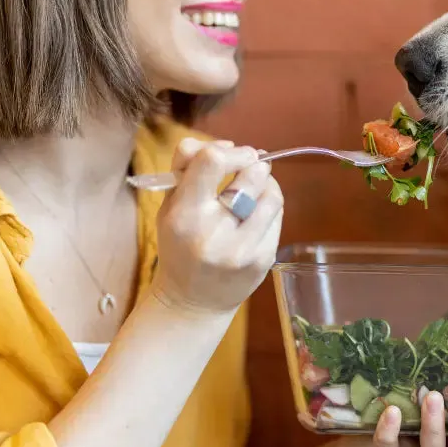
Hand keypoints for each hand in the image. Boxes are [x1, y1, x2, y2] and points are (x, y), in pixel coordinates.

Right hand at [150, 139, 283, 315]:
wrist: (192, 302)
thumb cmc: (180, 245)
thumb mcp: (170, 206)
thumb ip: (188, 167)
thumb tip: (229, 144)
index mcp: (184, 215)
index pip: (212, 161)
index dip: (229, 150)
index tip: (232, 153)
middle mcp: (215, 232)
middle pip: (251, 174)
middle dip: (251, 163)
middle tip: (247, 165)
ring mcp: (244, 248)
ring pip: (272, 194)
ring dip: (264, 184)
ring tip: (253, 188)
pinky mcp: (264, 259)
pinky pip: (277, 215)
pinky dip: (269, 206)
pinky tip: (256, 212)